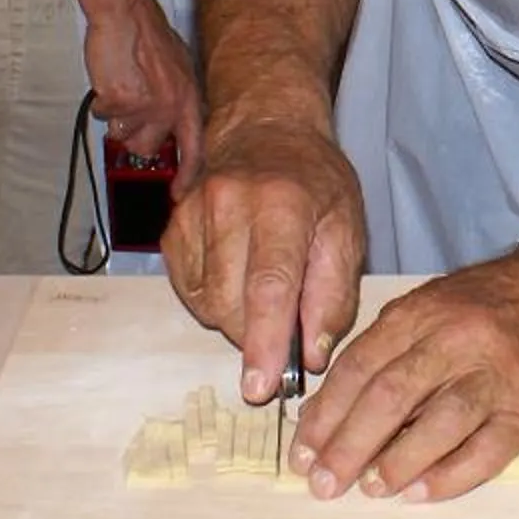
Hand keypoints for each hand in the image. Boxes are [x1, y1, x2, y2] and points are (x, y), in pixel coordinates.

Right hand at [82, 0, 201, 164]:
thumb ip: (178, 99)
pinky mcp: (121, 102)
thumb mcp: (178, 68)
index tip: (178, 194)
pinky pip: (103, 117)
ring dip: (117, 118)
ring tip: (121, 88)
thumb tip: (173, 127)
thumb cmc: (148, 37)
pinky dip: (101, 102)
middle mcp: (171, 107)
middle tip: (131, 108)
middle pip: (147, 148)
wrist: (126, 14)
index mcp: (190, 99)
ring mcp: (146, 106)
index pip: (195, 148)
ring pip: (122, 136)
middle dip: (134, 135)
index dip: (188, 175)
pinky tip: (109, 80)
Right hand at [163, 115, 365, 402]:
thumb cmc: (314, 182)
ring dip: (237, 317)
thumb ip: (334, 294)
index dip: (265, 342)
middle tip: (284, 328)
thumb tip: (312, 356)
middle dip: (257, 334)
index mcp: (282, 204)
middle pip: (231, 303)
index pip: (270, 286)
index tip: (262, 388)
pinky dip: (215, 300)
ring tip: (264, 289)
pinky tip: (237, 276)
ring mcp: (192, 215)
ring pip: (206, 303)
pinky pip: (189, 292)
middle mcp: (229, 205)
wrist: (265, 130)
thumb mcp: (347, 228)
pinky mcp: (171, 229)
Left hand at [288, 249, 518, 503]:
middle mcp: (458, 340)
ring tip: (369, 488)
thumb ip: (386, 350)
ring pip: (440, 423)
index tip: (304, 452)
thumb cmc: (488, 308)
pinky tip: (419, 493)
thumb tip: (333, 415)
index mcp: (424, 312)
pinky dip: (449, 476)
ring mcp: (497, 376)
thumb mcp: (432, 305)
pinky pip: (487, 450)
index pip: (362, 366)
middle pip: (392, 396)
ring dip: (396, 462)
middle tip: (323, 483)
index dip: (327, 413)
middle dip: (349, 446)